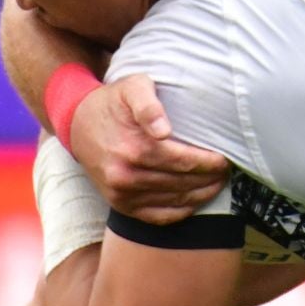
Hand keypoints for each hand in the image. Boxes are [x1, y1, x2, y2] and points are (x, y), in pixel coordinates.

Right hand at [66, 74, 228, 223]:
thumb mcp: (132, 88)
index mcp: (134, 149)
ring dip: (201, 195)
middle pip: (182, 184)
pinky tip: (195, 201)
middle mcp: (126, 176)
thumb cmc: (113, 102)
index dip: (209, 163)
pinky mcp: (120, 206)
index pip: (184, 162)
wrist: (78, 124)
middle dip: (210, 179)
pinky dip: (180, 212)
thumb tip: (164, 130)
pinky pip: (157, 217)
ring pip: (174, 202)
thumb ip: (149, 105)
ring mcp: (122, 195)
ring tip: (217, 184)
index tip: (225, 158)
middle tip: (226, 171)